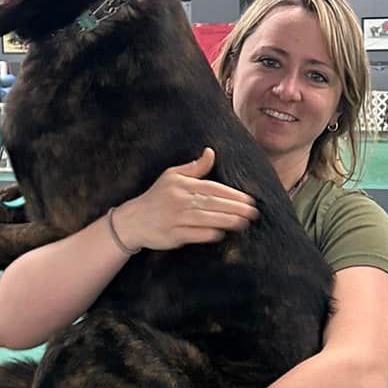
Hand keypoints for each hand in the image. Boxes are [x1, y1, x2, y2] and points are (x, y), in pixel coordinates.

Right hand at [111, 148, 258, 252]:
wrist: (133, 220)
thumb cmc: (156, 197)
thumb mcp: (172, 176)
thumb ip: (194, 167)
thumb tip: (211, 152)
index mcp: (182, 185)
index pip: (213, 188)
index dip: (233, 194)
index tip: (250, 200)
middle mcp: (179, 200)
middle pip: (213, 203)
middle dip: (236, 208)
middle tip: (254, 213)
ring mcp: (176, 218)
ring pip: (207, 219)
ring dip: (228, 221)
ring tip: (245, 223)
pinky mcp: (172, 235)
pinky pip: (195, 235)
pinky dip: (209, 234)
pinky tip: (222, 234)